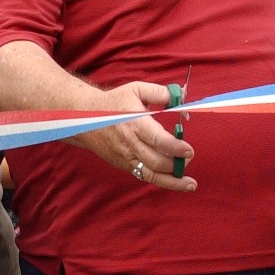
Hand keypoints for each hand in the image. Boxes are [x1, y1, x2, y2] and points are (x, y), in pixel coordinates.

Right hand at [72, 81, 195, 191]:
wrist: (85, 119)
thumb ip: (160, 92)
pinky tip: (176, 182)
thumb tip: (182, 96)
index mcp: (135, 124)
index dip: (175, 147)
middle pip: (156, 162)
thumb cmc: (114, 103)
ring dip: (172, 181)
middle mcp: (130, 144)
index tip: (189, 150)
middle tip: (190, 158)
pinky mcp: (124, 165)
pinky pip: (144, 176)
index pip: (157, 140)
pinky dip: (161, 181)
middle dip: (177, 165)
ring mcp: (126, 158)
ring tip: (190, 184)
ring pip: (151, 175)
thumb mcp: (136, 89)